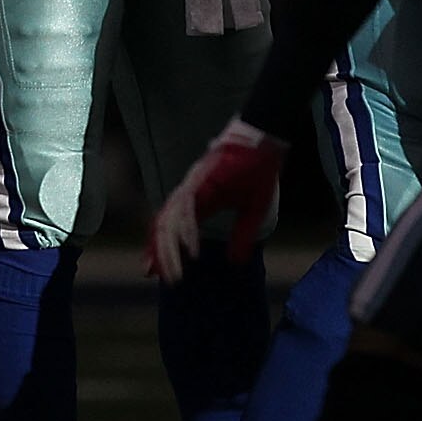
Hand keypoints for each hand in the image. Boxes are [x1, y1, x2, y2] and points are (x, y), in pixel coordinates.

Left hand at [146, 121, 285, 282]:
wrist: (266, 143)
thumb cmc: (258, 173)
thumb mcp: (253, 213)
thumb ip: (243, 236)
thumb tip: (235, 262)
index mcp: (199, 201)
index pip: (171, 229)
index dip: (161, 250)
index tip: (155, 273)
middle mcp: (190, 194)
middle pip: (163, 227)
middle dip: (159, 255)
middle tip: (156, 277)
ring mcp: (193, 186)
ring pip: (170, 221)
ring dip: (169, 249)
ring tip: (173, 273)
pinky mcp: (202, 181)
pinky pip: (189, 209)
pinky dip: (188, 230)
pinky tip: (191, 249)